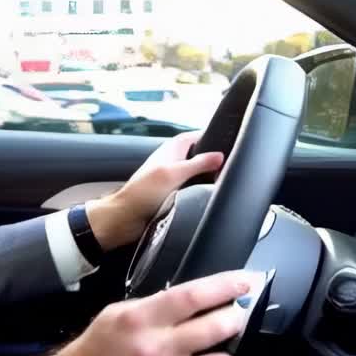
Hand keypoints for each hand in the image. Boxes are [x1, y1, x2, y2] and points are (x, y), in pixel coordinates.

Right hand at [23, 270, 255, 355]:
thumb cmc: (98, 350)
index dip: (225, 286)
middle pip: (215, 328)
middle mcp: (154, 349)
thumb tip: (198, 299)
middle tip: (236, 317)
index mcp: (140, 319)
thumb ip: (155, 306)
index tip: (244, 282)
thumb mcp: (118, 314)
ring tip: (214, 353)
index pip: (192, 296)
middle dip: (234, 319)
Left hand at [86, 131, 222, 250]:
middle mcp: (171, 162)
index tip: (230, 141)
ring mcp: (171, 180)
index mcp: (170, 150)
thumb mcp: (173, 174)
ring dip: (206, 177)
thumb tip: (219, 156)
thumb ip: (197, 164)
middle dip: (212, 159)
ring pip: (195, 174)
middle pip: (197, 155)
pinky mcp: (171, 196)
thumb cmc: (141, 194)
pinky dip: (199, 191)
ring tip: (224, 181)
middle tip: (232, 165)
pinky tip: (207, 197)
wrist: (124, 219)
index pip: (194, 136)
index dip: (210, 136)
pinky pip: (190, 190)